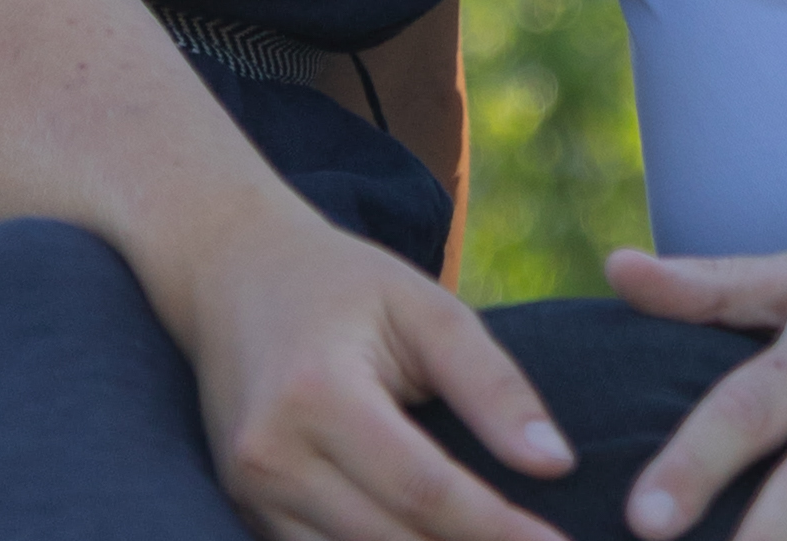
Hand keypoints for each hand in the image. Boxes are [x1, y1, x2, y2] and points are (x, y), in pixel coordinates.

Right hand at [178, 180, 576, 540]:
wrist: (231, 271)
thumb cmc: (343, 283)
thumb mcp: (424, 306)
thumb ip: (491, 384)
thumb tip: (555, 464)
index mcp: (319, 394)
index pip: (425, 491)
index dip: (498, 530)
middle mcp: (273, 458)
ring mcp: (251, 496)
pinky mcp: (246, 516)